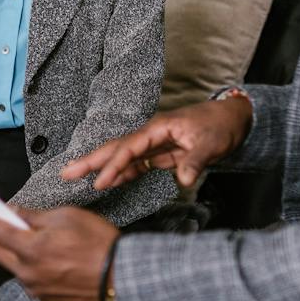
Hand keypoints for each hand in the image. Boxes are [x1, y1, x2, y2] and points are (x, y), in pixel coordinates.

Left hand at [0, 205, 117, 300]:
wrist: (122, 277)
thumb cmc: (99, 243)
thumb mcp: (67, 217)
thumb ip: (33, 217)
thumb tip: (13, 214)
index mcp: (32, 249)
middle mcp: (28, 273)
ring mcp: (35, 289)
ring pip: (10, 265)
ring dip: (5, 248)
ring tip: (5, 232)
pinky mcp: (44, 299)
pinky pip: (25, 277)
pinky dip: (23, 263)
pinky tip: (30, 253)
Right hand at [61, 95, 252, 190]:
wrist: (234, 118)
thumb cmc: (221, 125)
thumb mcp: (212, 143)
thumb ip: (195, 161)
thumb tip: (182, 180)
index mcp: (159, 127)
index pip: (129, 148)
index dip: (113, 166)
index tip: (99, 183)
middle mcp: (151, 134)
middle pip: (116, 148)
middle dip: (91, 160)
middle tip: (66, 172)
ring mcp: (154, 143)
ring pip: (122, 156)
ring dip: (100, 167)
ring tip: (76, 177)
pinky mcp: (160, 152)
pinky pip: (136, 164)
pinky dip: (121, 173)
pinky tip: (108, 182)